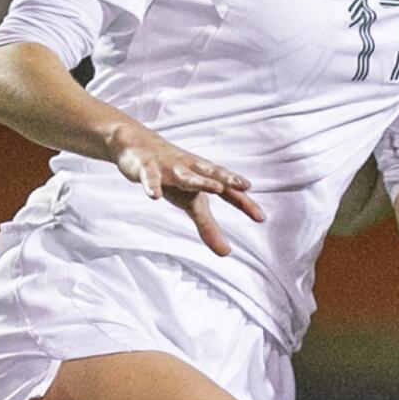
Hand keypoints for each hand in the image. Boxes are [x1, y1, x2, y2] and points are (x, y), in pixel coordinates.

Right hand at [110, 126, 264, 257]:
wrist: (138, 146)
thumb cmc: (174, 176)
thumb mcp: (191, 202)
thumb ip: (209, 226)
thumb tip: (226, 253)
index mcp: (205, 176)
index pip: (229, 191)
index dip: (245, 203)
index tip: (261, 218)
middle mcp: (191, 169)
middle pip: (213, 173)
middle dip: (228, 179)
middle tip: (245, 185)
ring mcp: (170, 167)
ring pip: (187, 175)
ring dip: (200, 180)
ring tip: (215, 188)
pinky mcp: (147, 168)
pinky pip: (150, 178)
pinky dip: (152, 185)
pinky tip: (154, 196)